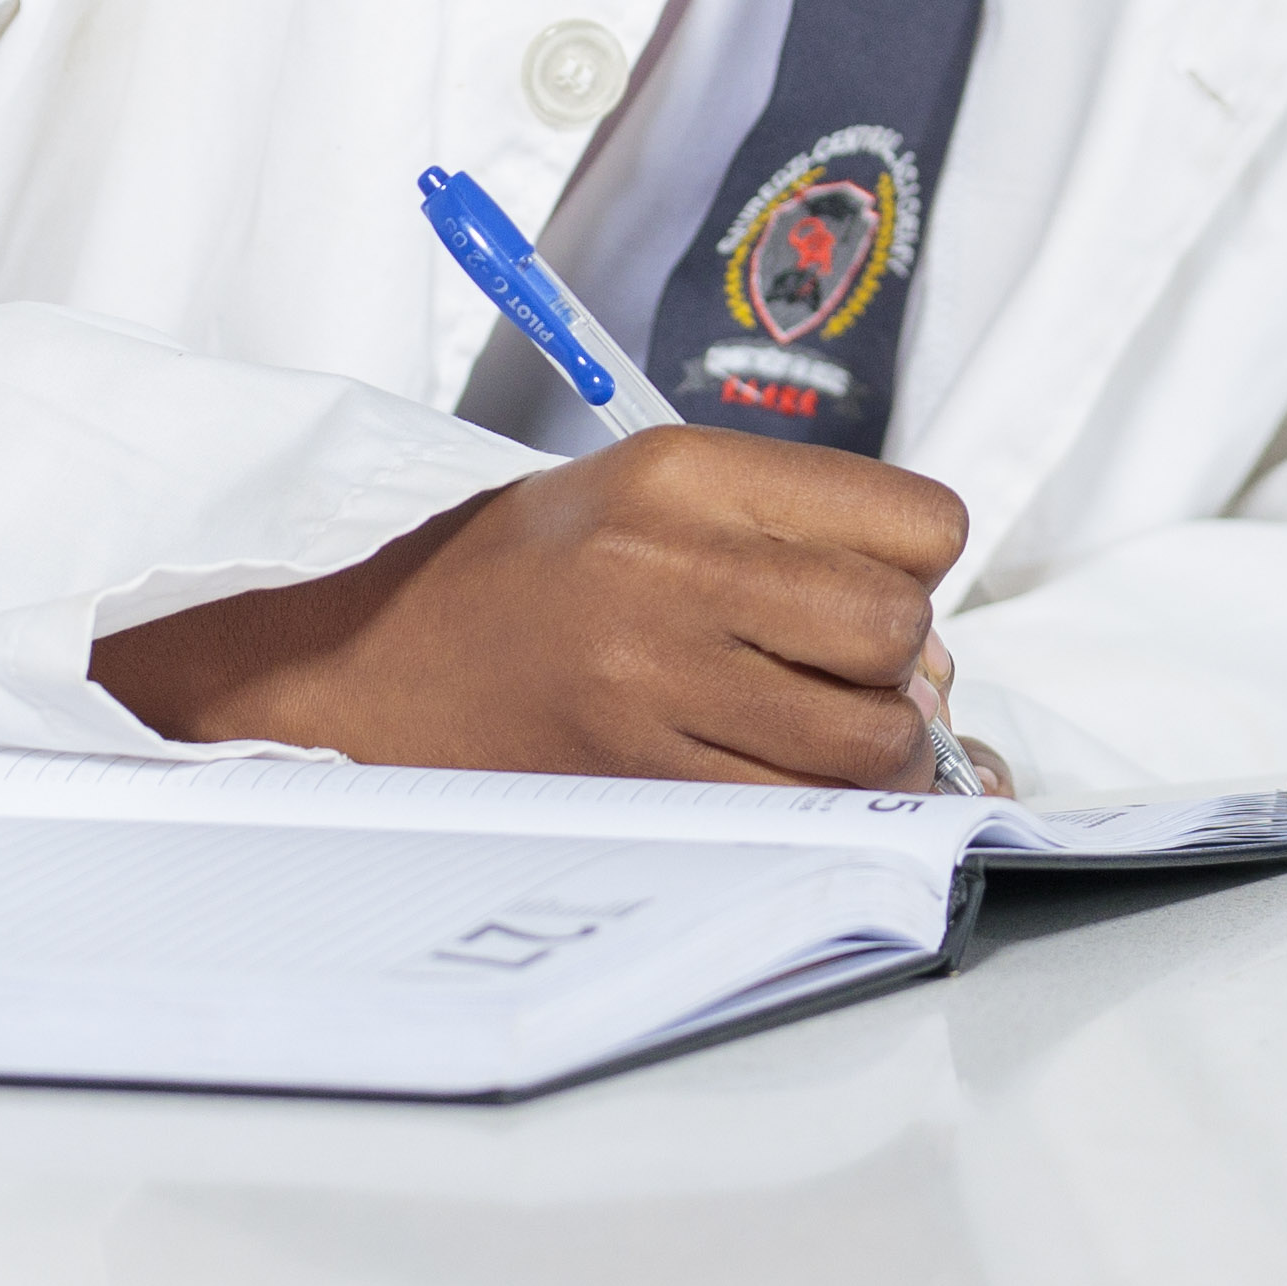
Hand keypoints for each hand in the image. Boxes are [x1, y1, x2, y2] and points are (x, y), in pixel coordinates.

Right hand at [94, 433, 971, 785]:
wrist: (363, 672)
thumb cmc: (513, 579)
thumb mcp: (639, 492)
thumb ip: (781, 530)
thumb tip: (924, 629)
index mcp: (681, 475)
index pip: (913, 522)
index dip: (916, 563)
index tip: (875, 582)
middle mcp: (671, 572)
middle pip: (899, 634)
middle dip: (901, 665)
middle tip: (844, 670)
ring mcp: (652, 687)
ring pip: (868, 743)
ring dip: (869, 750)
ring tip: (806, 729)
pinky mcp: (638, 784)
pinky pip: (798, 810)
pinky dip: (815, 806)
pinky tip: (765, 776)